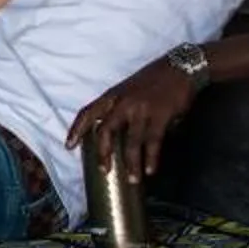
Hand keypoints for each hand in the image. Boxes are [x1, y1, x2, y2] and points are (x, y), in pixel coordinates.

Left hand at [65, 59, 204, 182]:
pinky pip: (153, 141)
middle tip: (104, 170)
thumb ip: (118, 107)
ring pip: (131, 141)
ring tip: (133, 180)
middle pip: (106, 130)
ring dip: (131, 163)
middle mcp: (123, 102)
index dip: (76, 130)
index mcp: (112, 95)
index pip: (88, 112)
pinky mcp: (160, 115)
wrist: (179, 68)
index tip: (69, 146)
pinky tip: (151, 170)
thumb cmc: (152, 80)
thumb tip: (113, 133)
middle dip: (103, 152)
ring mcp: (141, 109)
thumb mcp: (127, 89)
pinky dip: (152, 157)